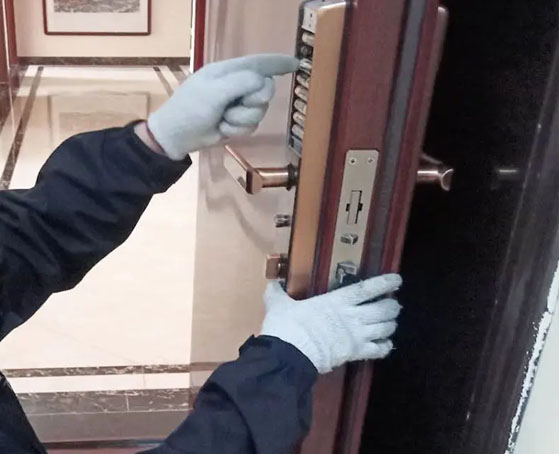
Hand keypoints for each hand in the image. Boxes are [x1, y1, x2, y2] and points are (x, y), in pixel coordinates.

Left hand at [148, 54, 298, 160]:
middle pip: (265, 90)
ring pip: (260, 111)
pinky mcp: (238, 122)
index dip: (279, 63)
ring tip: (223, 119)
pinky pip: (252, 125)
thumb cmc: (190, 109)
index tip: (297, 64)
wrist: (177, 137)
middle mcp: (237, 85)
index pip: (259, 63)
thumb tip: (262, 81)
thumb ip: (241, 83)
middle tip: (240, 105)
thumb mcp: (214, 92)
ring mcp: (238, 105)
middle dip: (255, 101)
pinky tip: (222, 129)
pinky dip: (238, 130)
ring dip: (242, 119)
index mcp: (229, 71)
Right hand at [261, 275, 402, 373]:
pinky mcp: (354, 353)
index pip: (366, 289)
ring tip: (392, 323)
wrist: (289, 353)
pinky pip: (377, 350)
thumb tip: (270, 285)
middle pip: (382, 309)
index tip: (397, 279)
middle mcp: (351, 316)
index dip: (384, 283)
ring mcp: (355, 336)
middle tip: (394, 305)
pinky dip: (385, 347)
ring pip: (384, 328)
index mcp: (336, 300)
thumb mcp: (279, 305)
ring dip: (391, 325)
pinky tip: (387, 345)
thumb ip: (277, 294)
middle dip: (392, 306)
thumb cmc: (287, 325)